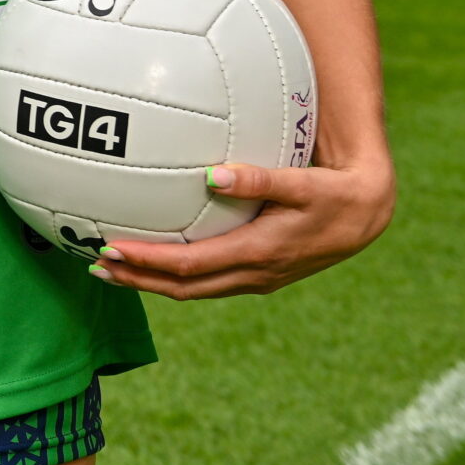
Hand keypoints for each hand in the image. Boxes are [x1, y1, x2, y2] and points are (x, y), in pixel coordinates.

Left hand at [90, 157, 394, 299]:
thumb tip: (212, 175)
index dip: (148, 263)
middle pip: (184, 287)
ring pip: (195, 289)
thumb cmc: (334, 192)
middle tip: (96, 268)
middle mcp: (254, 273)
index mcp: (258, 253)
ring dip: (153, 283)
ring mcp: (257, 278)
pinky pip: (210, 280)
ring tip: (114, 270)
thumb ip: (259, 180)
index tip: (111, 251)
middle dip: (139, 280)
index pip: (190, 266)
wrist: (367, 215)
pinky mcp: (260, 272)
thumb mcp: (302, 183)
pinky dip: (178, 275)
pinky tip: (159, 259)